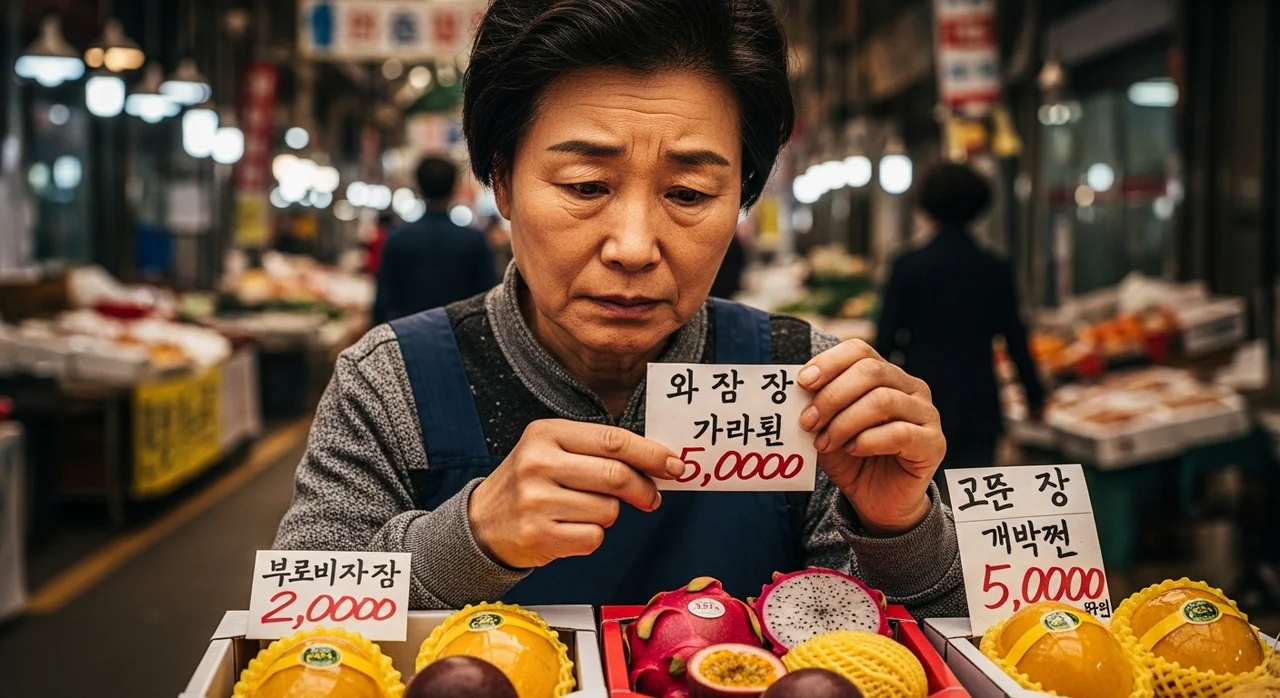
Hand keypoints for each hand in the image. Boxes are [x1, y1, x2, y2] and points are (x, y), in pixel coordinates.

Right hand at [468, 419, 684, 568]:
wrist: (482, 523)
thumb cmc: (530, 483)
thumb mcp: (553, 451)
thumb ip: (599, 451)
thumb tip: (659, 464)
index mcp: (546, 433)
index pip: (613, 440)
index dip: (651, 454)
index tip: (675, 465)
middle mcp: (538, 463)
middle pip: (616, 475)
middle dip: (643, 489)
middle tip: (651, 497)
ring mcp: (536, 500)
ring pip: (608, 510)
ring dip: (609, 515)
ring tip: (583, 511)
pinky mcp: (538, 535)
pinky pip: (593, 538)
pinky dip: (591, 537)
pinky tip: (570, 530)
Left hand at [798, 340, 945, 534]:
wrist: (877, 501)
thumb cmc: (852, 458)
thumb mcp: (826, 428)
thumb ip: (817, 407)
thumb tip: (797, 391)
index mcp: (886, 375)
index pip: (860, 350)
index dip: (829, 362)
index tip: (802, 383)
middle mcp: (911, 388)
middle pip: (870, 371)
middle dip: (832, 396)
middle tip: (808, 422)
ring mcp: (926, 414)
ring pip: (883, 400)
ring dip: (845, 422)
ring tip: (826, 442)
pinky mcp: (933, 443)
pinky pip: (900, 433)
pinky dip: (869, 440)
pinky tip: (853, 450)